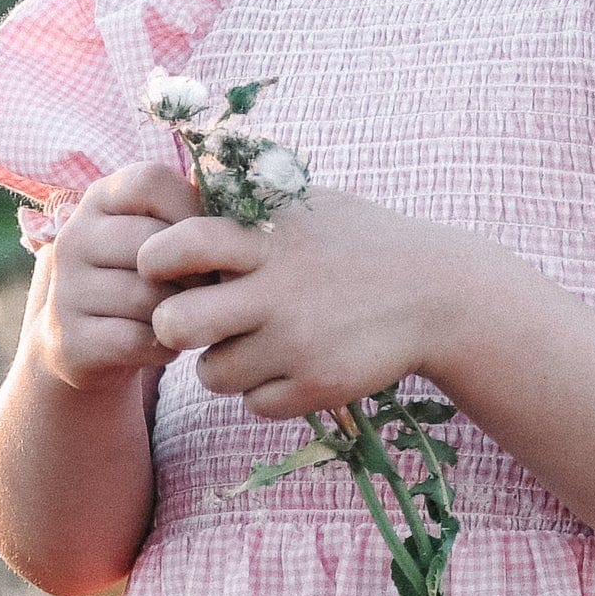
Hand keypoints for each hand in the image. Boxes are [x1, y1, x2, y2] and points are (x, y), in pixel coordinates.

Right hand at [30, 162, 203, 392]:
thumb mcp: (160, 239)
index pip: (150, 182)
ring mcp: (65, 290)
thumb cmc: (144, 282)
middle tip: (205, 294)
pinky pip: (138, 340)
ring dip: (180, 314)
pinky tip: (165, 344)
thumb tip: (227, 199)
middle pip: (155, 246)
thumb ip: (189, 215)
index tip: (205, 245)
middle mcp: (73, 238)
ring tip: (182, 318)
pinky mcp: (70, 340)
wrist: (86, 346)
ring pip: (149, 298)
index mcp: (98, 200)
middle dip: (195, 276)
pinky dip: (163, 347)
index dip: (191, 212)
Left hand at [138, 183, 464, 420]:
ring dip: (222, 363)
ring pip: (212, 374)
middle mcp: (279, 292)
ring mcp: (299, 344)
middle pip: (176, 323)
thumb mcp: (308, 206)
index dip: (156, 259)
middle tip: (191, 321)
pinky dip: (265, 391)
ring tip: (251, 344)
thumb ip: (247, 207)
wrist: (438, 294)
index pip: (179, 245)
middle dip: (172, 325)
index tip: (167, 267)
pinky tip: (290, 366)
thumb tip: (182, 191)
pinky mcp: (319, 386)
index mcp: (270, 239)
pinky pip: (255, 404)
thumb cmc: (362, 243)